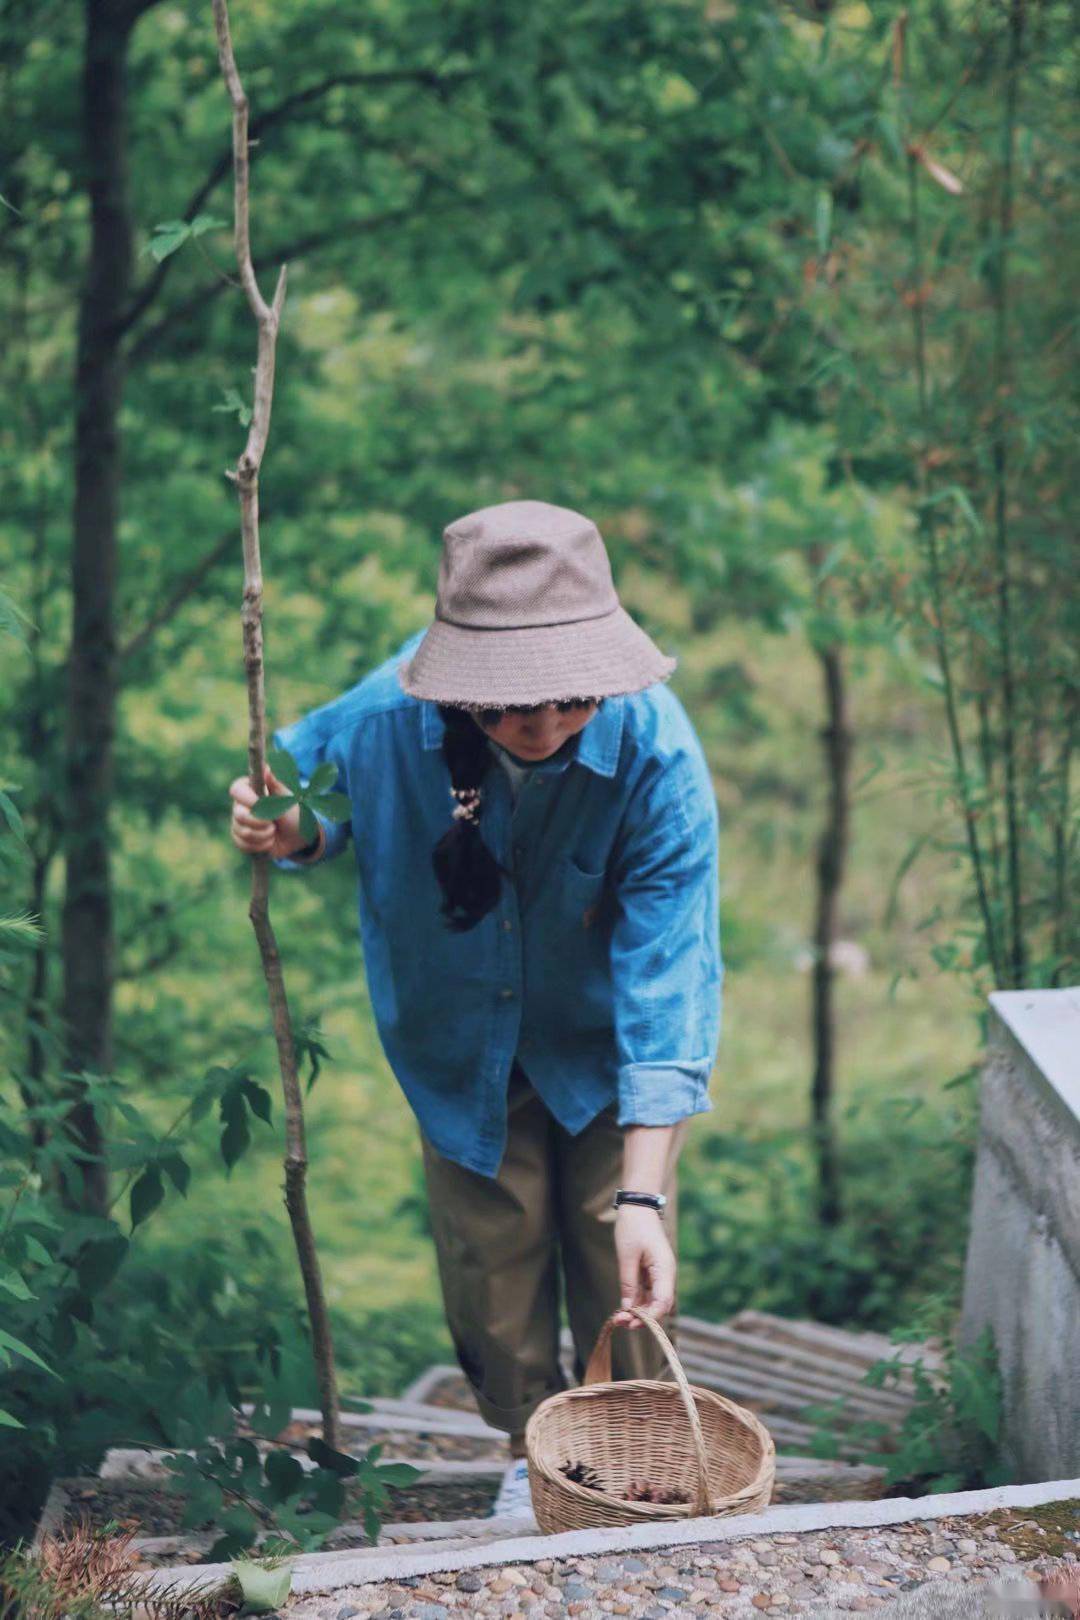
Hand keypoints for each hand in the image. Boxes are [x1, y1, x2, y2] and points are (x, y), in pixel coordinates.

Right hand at [228, 762, 311, 859]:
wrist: (298, 837)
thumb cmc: (294, 813)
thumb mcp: (289, 798)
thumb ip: (276, 784)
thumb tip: (266, 768)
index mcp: (251, 790)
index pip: (236, 789)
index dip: (247, 798)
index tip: (259, 803)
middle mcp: (241, 805)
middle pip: (238, 813)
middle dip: (259, 822)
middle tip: (273, 823)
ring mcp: (238, 822)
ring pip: (241, 831)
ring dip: (263, 835)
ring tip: (274, 831)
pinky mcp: (240, 839)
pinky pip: (243, 845)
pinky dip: (260, 846)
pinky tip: (269, 841)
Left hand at [612, 1205, 675, 1328]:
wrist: (638, 1207)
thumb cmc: (634, 1227)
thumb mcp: (627, 1256)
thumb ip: (628, 1283)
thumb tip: (628, 1309)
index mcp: (665, 1270)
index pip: (663, 1302)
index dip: (649, 1317)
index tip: (631, 1322)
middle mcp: (666, 1275)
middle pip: (659, 1305)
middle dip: (642, 1317)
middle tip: (620, 1323)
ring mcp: (659, 1275)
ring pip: (652, 1301)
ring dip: (638, 1311)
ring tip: (619, 1318)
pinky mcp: (651, 1273)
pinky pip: (646, 1293)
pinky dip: (636, 1302)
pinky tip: (623, 1309)